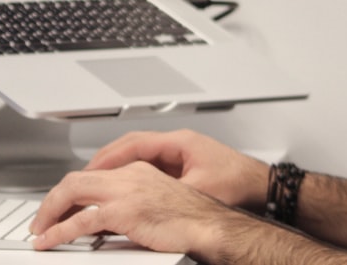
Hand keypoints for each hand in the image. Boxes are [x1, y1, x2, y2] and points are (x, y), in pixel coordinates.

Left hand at [29, 160, 233, 254]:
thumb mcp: (155, 207)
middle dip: (53, 199)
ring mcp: (125, 191)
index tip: (59, 208)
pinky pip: (82, 220)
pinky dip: (60, 230)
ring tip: (39, 230)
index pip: (93, 175)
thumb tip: (104, 224)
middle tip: (41, 219)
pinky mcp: (124, 211)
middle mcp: (128, 175)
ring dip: (50, 212)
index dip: (70, 192)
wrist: (210, 225)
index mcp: (136, 171)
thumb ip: (129, 209)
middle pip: (76, 179)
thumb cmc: (191, 220)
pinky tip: (50, 240)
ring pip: (73, 192)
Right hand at [82, 129, 269, 209]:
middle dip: (106, 160)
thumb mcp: (200, 191)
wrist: (261, 186)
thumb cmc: (238, 183)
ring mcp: (179, 153)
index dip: (108, 157)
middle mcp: (177, 143)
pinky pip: (149, 165)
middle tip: (85, 175)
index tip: (89, 169)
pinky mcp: (183, 165)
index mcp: (178, 143)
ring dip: (117, 166)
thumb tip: (143, 203)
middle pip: (131, 145)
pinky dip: (131, 174)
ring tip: (97, 181)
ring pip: (138, 155)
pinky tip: (123, 188)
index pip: (133, 144)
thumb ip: (169, 194)